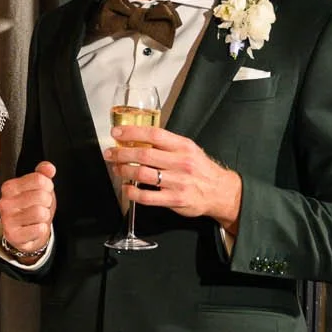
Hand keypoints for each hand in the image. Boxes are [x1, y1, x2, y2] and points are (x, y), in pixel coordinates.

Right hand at [0, 162, 56, 252]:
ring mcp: (7, 219)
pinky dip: (41, 229)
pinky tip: (33, 228)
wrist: (24, 234)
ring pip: (41, 213)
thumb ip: (43, 174)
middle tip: (40, 206)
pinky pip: (39, 229)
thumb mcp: (38, 188)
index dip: (48, 186)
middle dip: (47, 202)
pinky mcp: (13, 235)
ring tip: (37, 218)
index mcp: (9, 187)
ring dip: (44, 217)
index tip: (43, 191)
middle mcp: (4, 202)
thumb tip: (49, 167)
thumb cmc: (30, 208)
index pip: (39, 179)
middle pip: (41, 196)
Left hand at [107, 129, 241, 232]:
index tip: (117, 133)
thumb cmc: (201, 170)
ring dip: (124, 170)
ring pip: (143, 174)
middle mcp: (181, 162)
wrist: (221, 192)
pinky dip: (132, 192)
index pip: (154, 134)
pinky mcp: (175, 199)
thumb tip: (139, 138)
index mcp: (183, 146)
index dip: (132, 132)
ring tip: (117, 169)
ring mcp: (178, 182)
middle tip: (111, 153)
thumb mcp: (189, 150)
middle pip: (144, 154)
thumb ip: (167, 144)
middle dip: (122, 153)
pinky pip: (148, 197)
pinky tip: (127, 188)